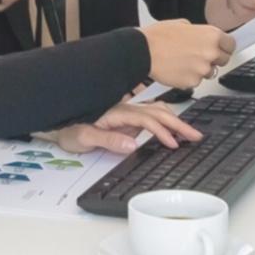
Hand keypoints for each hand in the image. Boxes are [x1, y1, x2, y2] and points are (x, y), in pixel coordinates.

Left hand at [41, 102, 203, 154]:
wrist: (58, 122)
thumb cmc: (69, 129)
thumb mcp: (83, 137)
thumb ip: (107, 139)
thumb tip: (132, 144)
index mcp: (117, 112)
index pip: (146, 120)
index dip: (161, 131)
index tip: (173, 143)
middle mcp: (125, 110)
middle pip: (157, 113)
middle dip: (178, 124)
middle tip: (196, 135)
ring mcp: (127, 113)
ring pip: (157, 112)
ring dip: (174, 121)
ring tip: (190, 133)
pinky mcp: (127, 119)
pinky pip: (151, 117)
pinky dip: (166, 121)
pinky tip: (173, 129)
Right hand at [139, 19, 235, 88]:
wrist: (142, 51)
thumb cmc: (158, 37)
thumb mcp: (183, 24)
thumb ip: (199, 32)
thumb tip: (204, 37)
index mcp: (211, 35)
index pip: (231, 45)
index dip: (223, 47)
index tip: (219, 49)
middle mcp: (211, 52)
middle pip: (223, 60)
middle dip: (213, 59)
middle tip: (197, 55)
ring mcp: (202, 69)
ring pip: (209, 72)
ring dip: (200, 69)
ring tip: (182, 61)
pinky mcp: (192, 82)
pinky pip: (196, 82)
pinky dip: (188, 78)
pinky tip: (177, 69)